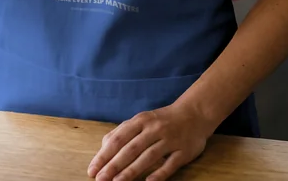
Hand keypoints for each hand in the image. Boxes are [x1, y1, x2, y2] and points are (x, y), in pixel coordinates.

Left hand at [87, 101, 211, 180]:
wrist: (194, 113)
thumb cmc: (162, 119)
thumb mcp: (142, 119)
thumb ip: (123, 131)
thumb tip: (103, 146)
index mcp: (140, 120)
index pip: (118, 138)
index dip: (104, 154)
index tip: (92, 169)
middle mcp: (153, 129)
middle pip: (130, 149)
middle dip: (113, 165)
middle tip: (100, 179)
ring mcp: (169, 140)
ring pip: (148, 157)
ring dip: (131, 171)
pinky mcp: (183, 151)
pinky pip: (169, 164)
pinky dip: (159, 173)